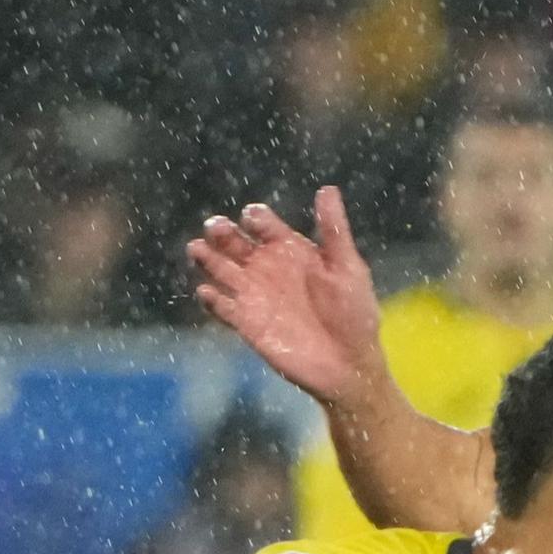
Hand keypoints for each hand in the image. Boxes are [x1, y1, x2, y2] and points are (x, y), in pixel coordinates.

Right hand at [188, 190, 388, 407]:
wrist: (348, 364)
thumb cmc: (354, 314)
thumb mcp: (347, 267)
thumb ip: (333, 231)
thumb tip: (327, 189)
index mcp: (291, 250)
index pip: (264, 224)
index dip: (256, 218)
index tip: (252, 218)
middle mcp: (268, 268)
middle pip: (235, 242)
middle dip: (222, 233)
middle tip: (214, 227)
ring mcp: (255, 295)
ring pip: (221, 270)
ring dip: (208, 259)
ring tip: (197, 249)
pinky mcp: (247, 323)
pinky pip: (222, 307)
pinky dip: (212, 299)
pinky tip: (207, 291)